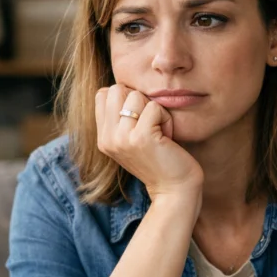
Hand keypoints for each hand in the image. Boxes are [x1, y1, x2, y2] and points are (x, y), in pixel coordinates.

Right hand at [94, 84, 202, 204]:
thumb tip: (122, 86)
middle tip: (150, 125)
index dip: (126, 98)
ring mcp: (121, 138)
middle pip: (117, 89)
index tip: (139, 121)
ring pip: (136, 95)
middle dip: (139, 100)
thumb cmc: (160, 160)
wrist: (174, 190)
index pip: (103, 93)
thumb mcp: (132, 138)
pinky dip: (166, 119)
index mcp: (102, 137)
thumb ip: (121, 117)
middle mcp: (107, 138)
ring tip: (159, 133)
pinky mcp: (140, 138)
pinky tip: (167, 138)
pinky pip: (154, 107)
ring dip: (154, 110)